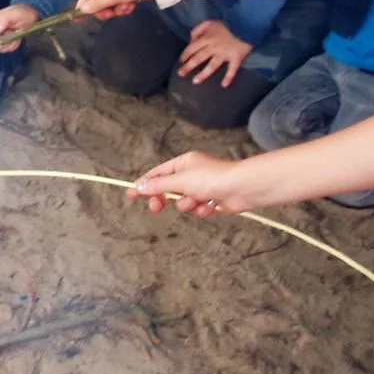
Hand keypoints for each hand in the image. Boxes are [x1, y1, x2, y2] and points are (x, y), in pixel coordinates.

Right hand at [0, 4, 40, 51]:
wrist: (32, 14)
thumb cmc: (21, 12)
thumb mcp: (12, 14)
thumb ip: (4, 20)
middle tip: (9, 39)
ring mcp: (1, 35)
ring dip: (8, 45)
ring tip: (15, 38)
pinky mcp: (8, 40)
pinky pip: (7, 48)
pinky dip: (13, 46)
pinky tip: (18, 40)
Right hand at [77, 0, 150, 17]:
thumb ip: (97, 4)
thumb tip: (81, 10)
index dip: (82, 9)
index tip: (78, 21)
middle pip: (96, 4)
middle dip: (105, 10)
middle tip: (113, 13)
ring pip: (108, 6)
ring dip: (117, 9)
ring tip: (126, 5)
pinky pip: (117, 5)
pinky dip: (123, 7)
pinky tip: (131, 4)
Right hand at [126, 149, 244, 218]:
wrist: (242, 188)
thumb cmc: (213, 178)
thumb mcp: (180, 180)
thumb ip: (158, 185)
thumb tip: (138, 187)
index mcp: (183, 163)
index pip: (158, 173)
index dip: (144, 184)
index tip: (131, 195)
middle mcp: (192, 174)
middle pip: (168, 189)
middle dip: (164, 198)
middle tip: (156, 207)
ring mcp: (202, 188)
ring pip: (183, 202)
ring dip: (187, 205)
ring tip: (196, 202)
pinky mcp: (212, 201)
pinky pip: (198, 209)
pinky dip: (201, 210)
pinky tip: (209, 207)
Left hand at [178, 20, 252, 86]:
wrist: (246, 24)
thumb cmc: (226, 24)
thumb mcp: (208, 22)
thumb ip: (197, 30)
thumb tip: (191, 41)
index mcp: (206, 38)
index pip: (191, 48)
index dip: (185, 55)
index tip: (180, 62)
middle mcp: (213, 48)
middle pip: (198, 58)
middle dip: (188, 66)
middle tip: (180, 74)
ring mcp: (224, 54)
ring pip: (212, 66)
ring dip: (203, 74)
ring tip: (195, 81)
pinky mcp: (236, 58)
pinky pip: (232, 69)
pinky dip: (229, 77)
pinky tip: (224, 85)